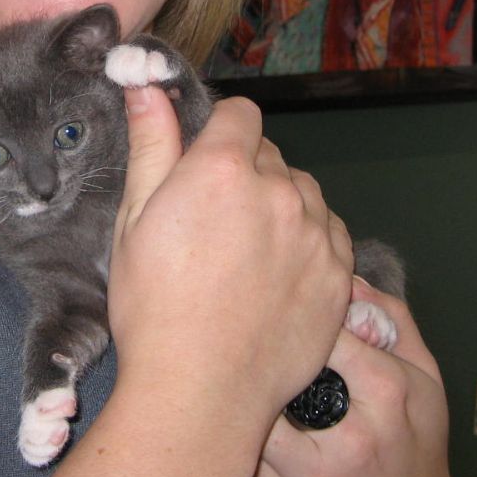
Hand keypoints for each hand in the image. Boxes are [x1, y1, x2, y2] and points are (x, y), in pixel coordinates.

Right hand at [107, 92, 354, 440]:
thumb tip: (145, 84)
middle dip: (244, 169)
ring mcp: (316, 233)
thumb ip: (151, 143)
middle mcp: (278, 189)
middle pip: (268, 153)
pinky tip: (277, 270)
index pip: (240, 113)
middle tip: (215, 217)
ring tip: (247, 247)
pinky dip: (308, 237)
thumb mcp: (135, 217)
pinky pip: (329, 230)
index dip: (219, 130)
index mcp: (222, 167)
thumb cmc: (154, 305)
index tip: (203, 158)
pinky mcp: (340, 274)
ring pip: (301, 190)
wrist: (199, 392)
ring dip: (279, 201)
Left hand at [253, 280, 457, 476]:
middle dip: (256, 349)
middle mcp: (347, 440)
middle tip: (243, 329)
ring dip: (237, 388)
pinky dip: (234, 427)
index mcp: (383, 395)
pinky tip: (236, 411)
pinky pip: (240, 451)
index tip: (281, 304)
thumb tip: (345, 275)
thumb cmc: (417, 440)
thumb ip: (389, 319)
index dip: (294, 312)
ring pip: (245, 412)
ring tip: (232, 368)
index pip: (320, 329)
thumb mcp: (423, 376)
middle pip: (272, 370)